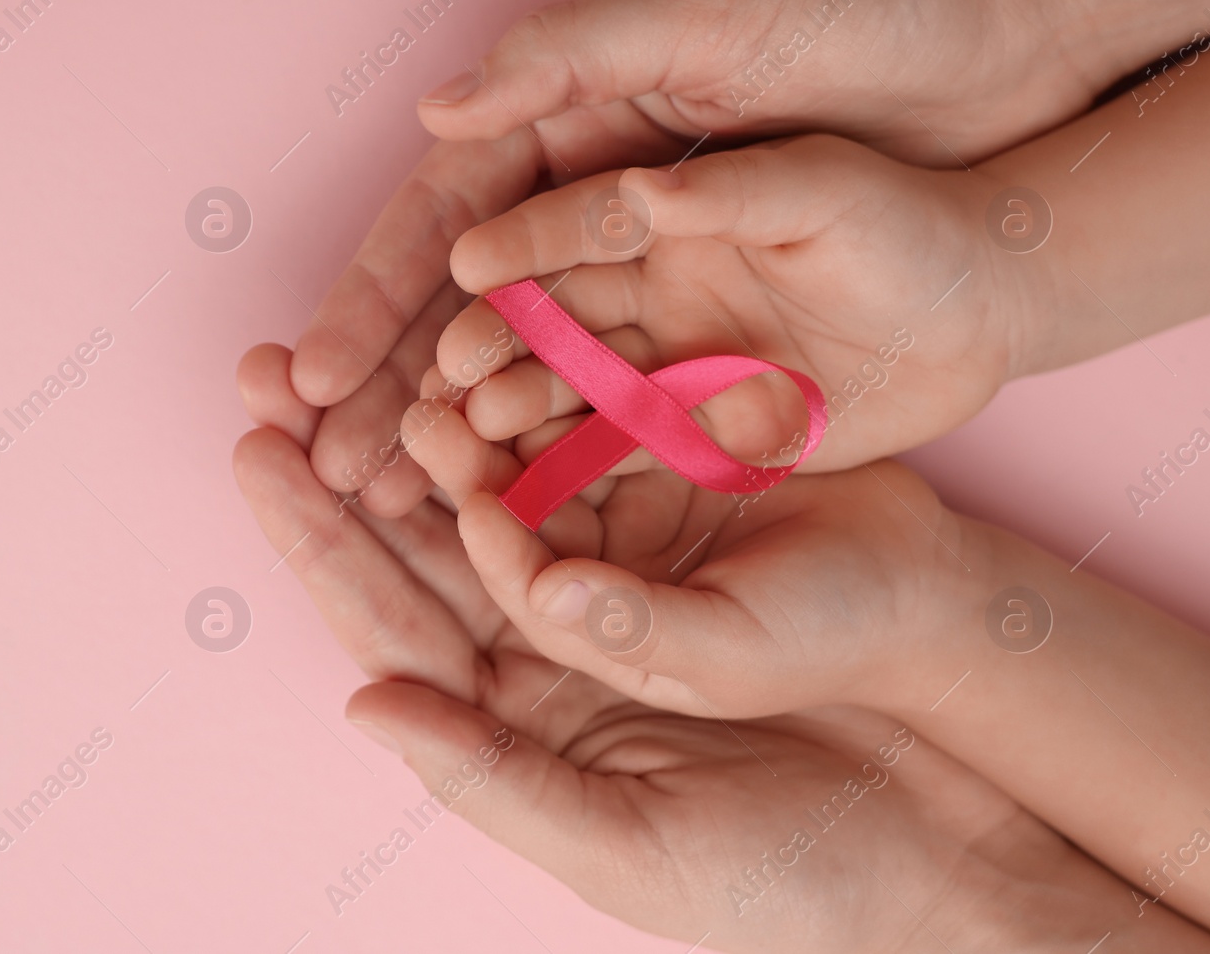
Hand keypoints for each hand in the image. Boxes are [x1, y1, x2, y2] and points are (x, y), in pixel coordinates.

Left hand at [234, 345, 1209, 950]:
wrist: (953, 834)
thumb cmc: (790, 879)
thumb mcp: (629, 845)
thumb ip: (491, 775)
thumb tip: (364, 705)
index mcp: (514, 720)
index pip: (388, 620)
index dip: (317, 537)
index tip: (255, 449)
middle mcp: (549, 636)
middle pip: (422, 530)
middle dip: (350, 449)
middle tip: (272, 367)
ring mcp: (619, 568)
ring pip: (508, 468)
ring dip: (447, 401)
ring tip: (382, 333)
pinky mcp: (691, 520)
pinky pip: (605, 441)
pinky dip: (557, 386)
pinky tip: (508, 329)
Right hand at [290, 0, 1209, 523]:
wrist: (1005, 67)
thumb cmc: (848, 8)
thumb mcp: (705, 16)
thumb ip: (568, 62)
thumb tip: (437, 110)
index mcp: (572, 128)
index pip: (444, 224)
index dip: (373, 301)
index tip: (311, 378)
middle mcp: (597, 214)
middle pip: (469, 316)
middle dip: (394, 391)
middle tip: (332, 466)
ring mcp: (655, 286)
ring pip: (534, 375)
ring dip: (463, 439)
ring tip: (398, 502)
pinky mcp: (721, 339)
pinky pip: (625, 409)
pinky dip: (564, 458)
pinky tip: (511, 506)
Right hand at [433, 135, 1015, 481]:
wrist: (984, 309)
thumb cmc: (909, 222)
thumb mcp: (827, 185)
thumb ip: (732, 189)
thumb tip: (635, 193)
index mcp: (665, 207)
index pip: (565, 222)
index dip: (512, 242)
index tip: (465, 268)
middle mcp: (649, 280)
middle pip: (544, 310)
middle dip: (485, 342)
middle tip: (439, 376)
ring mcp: (669, 354)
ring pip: (569, 382)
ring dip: (514, 406)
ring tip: (465, 433)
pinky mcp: (698, 421)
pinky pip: (622, 443)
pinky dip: (573, 461)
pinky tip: (525, 483)